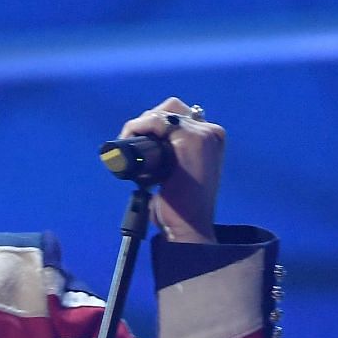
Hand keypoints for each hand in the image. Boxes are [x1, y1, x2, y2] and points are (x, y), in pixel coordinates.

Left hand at [116, 96, 224, 242]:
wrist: (188, 229)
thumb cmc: (179, 210)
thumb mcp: (175, 176)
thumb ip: (168, 158)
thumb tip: (142, 148)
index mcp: (209, 141)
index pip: (178, 117)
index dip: (153, 126)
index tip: (135, 143)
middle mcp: (210, 133)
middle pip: (171, 108)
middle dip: (146, 122)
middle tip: (129, 144)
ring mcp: (203, 134)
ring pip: (161, 113)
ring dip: (139, 125)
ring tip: (127, 148)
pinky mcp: (191, 139)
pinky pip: (157, 120)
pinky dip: (138, 127)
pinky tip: (128, 140)